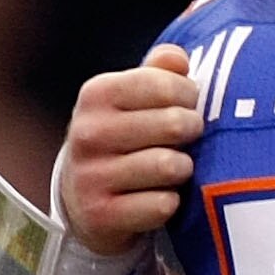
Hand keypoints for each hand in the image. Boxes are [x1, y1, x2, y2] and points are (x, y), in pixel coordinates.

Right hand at [58, 46, 201, 253]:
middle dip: (192, 132)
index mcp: (97, 94)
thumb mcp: (132, 99)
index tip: (187, 104)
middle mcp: (88, 133)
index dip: (189, 96)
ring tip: (174, 168)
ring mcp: (91, 176)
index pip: (165, 84)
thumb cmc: (123, 138)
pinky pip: (163, 205)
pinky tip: (158, 197)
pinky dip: (171, 203)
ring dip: (183, 169)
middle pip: (175, 124)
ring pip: (171, 166)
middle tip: (185, 139)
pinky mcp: (101, 215)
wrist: (82, 199)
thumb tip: (178, 58)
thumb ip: (158, 73)